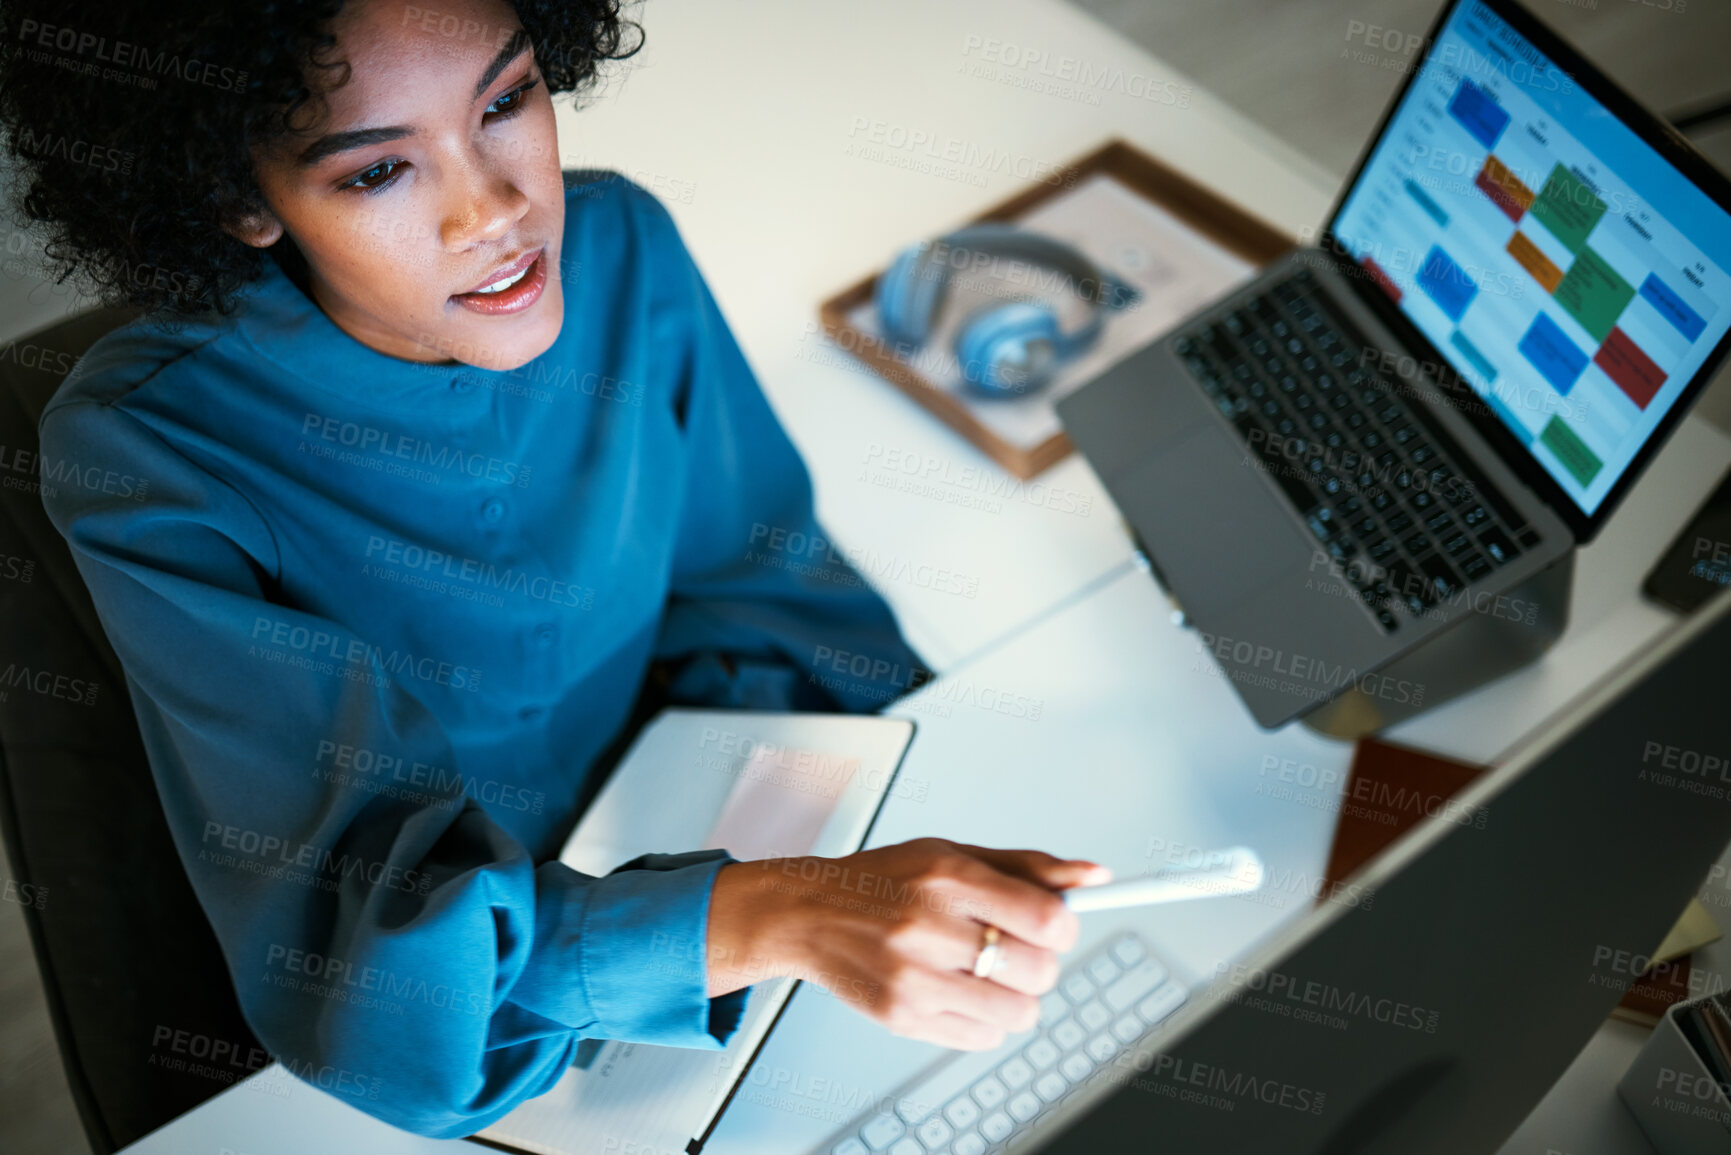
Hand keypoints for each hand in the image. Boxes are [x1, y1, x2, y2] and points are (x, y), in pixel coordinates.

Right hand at [705, 837, 1110, 1049]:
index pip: (1045, 918)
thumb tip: (1094, 877)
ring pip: (1019, 1014)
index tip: (1056, 926)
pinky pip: (983, 1038)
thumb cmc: (885, 880)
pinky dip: (985, 1020)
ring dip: (1016, 996)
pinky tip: (960, 990)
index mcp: (948, 877)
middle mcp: (929, 928)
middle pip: (1038, 971)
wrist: (809, 913)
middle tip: (1014, 948)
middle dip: (1040, 963)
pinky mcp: (902, 1017)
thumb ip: (1028, 867)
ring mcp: (914, 978)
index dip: (1064, 928)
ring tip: (986, 973)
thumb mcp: (954, 854)